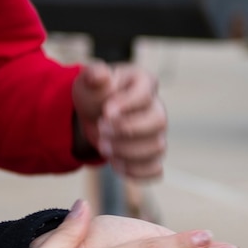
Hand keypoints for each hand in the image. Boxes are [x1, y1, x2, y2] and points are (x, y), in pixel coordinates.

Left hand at [72, 61, 168, 178]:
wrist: (93, 115)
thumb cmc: (95, 94)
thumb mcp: (89, 81)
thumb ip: (95, 76)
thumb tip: (101, 76)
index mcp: (144, 82)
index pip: (145, 94)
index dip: (126, 105)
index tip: (105, 112)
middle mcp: (156, 107)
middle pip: (158, 122)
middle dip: (126, 130)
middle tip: (101, 130)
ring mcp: (157, 133)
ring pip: (157, 147)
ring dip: (127, 152)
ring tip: (104, 147)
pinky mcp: (152, 155)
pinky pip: (155, 169)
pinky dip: (136, 171)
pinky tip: (116, 164)